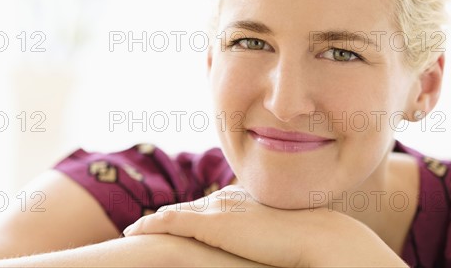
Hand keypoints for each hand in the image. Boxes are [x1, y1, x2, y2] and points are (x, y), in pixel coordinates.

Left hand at [124, 185, 407, 267]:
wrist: (315, 236)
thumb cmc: (304, 241)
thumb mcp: (277, 237)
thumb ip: (263, 238)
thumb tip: (263, 251)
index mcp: (241, 201)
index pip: (206, 206)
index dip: (187, 214)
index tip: (173, 221)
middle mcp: (225, 200)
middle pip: (186, 207)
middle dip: (166, 216)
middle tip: (143, 225)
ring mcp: (216, 209)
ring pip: (174, 212)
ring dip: (154, 220)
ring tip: (136, 228)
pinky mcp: (210, 223)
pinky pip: (169, 221)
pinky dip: (151, 224)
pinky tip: (135, 230)